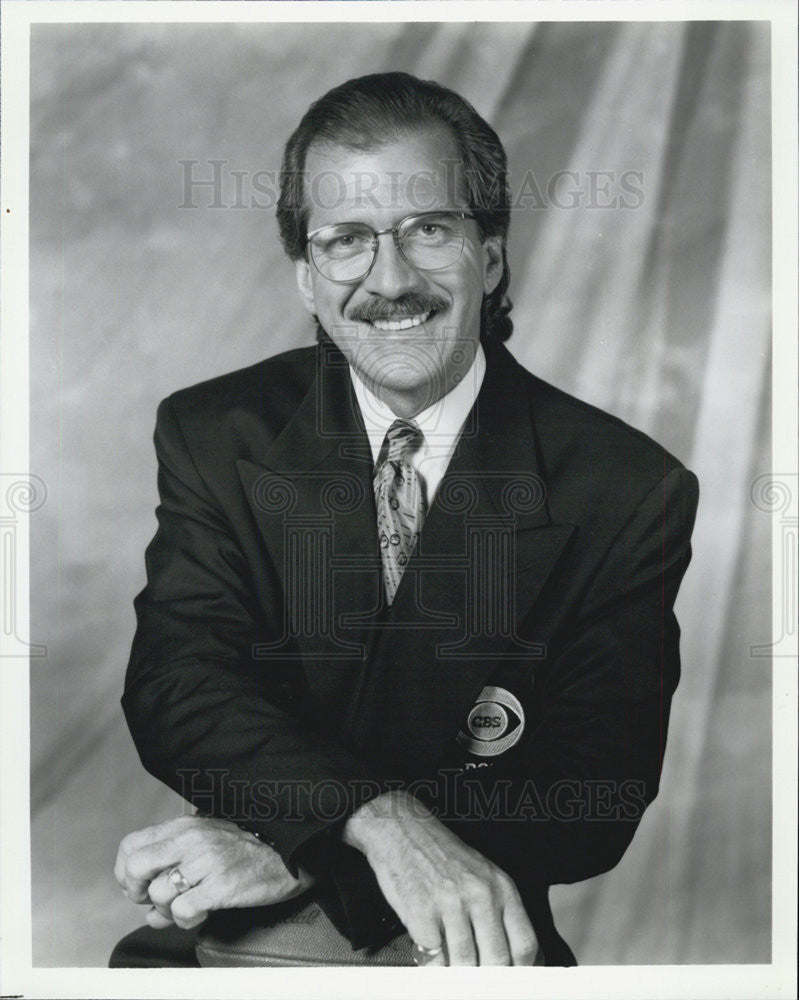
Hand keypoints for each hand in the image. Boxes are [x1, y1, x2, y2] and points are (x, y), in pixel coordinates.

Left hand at [114, 815, 314, 929]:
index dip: (126, 874)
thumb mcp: (205, 847)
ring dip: (169, 911)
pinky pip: (183, 912)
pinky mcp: (221, 884)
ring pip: (159, 895)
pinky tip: (203, 912)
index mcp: (185, 826)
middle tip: (157, 901)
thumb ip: (173, 870)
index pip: (131, 845)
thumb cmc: (246, 852)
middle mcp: (192, 839)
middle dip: (139, 893)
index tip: (139, 888)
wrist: (288, 855)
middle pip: (137, 868)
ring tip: (190, 906)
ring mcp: (207, 861)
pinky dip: (187, 921)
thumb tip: (149, 912)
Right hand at [343, 791, 536, 965]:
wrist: (400, 829)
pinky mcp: (421, 913)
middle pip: (497, 960)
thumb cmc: (441, 856)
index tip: (511, 983)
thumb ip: (500, 914)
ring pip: (465, 965)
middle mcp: (480, 894)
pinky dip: (433, 968)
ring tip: (452, 970)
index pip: (525, 944)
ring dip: (458, 976)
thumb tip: (514, 959)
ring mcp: (451, 904)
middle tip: (479, 982)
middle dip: (488, 980)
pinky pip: (434, 960)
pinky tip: (431, 957)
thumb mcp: (482, 875)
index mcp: (501, 887)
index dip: (521, 973)